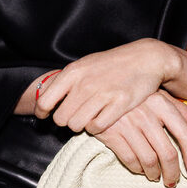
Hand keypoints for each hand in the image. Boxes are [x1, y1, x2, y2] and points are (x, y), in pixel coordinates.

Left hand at [35, 40, 183, 133]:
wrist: (144, 59)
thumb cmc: (110, 64)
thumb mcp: (83, 65)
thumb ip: (64, 80)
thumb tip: (43, 96)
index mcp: (72, 72)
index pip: (45, 100)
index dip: (41, 112)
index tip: (44, 116)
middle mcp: (85, 83)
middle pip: (60, 118)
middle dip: (65, 121)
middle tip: (73, 116)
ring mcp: (102, 94)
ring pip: (76, 125)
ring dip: (80, 125)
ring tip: (87, 118)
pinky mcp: (119, 104)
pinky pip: (96, 128)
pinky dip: (96, 128)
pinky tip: (100, 120)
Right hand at [91, 91, 186, 186]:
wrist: (95, 90)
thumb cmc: (130, 95)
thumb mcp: (155, 95)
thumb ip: (179, 109)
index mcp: (160, 104)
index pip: (185, 135)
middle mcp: (145, 114)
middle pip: (167, 153)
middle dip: (172, 173)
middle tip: (172, 180)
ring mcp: (127, 124)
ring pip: (149, 160)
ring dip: (154, 174)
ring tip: (155, 176)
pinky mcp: (110, 133)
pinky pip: (129, 159)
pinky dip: (137, 169)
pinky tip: (139, 169)